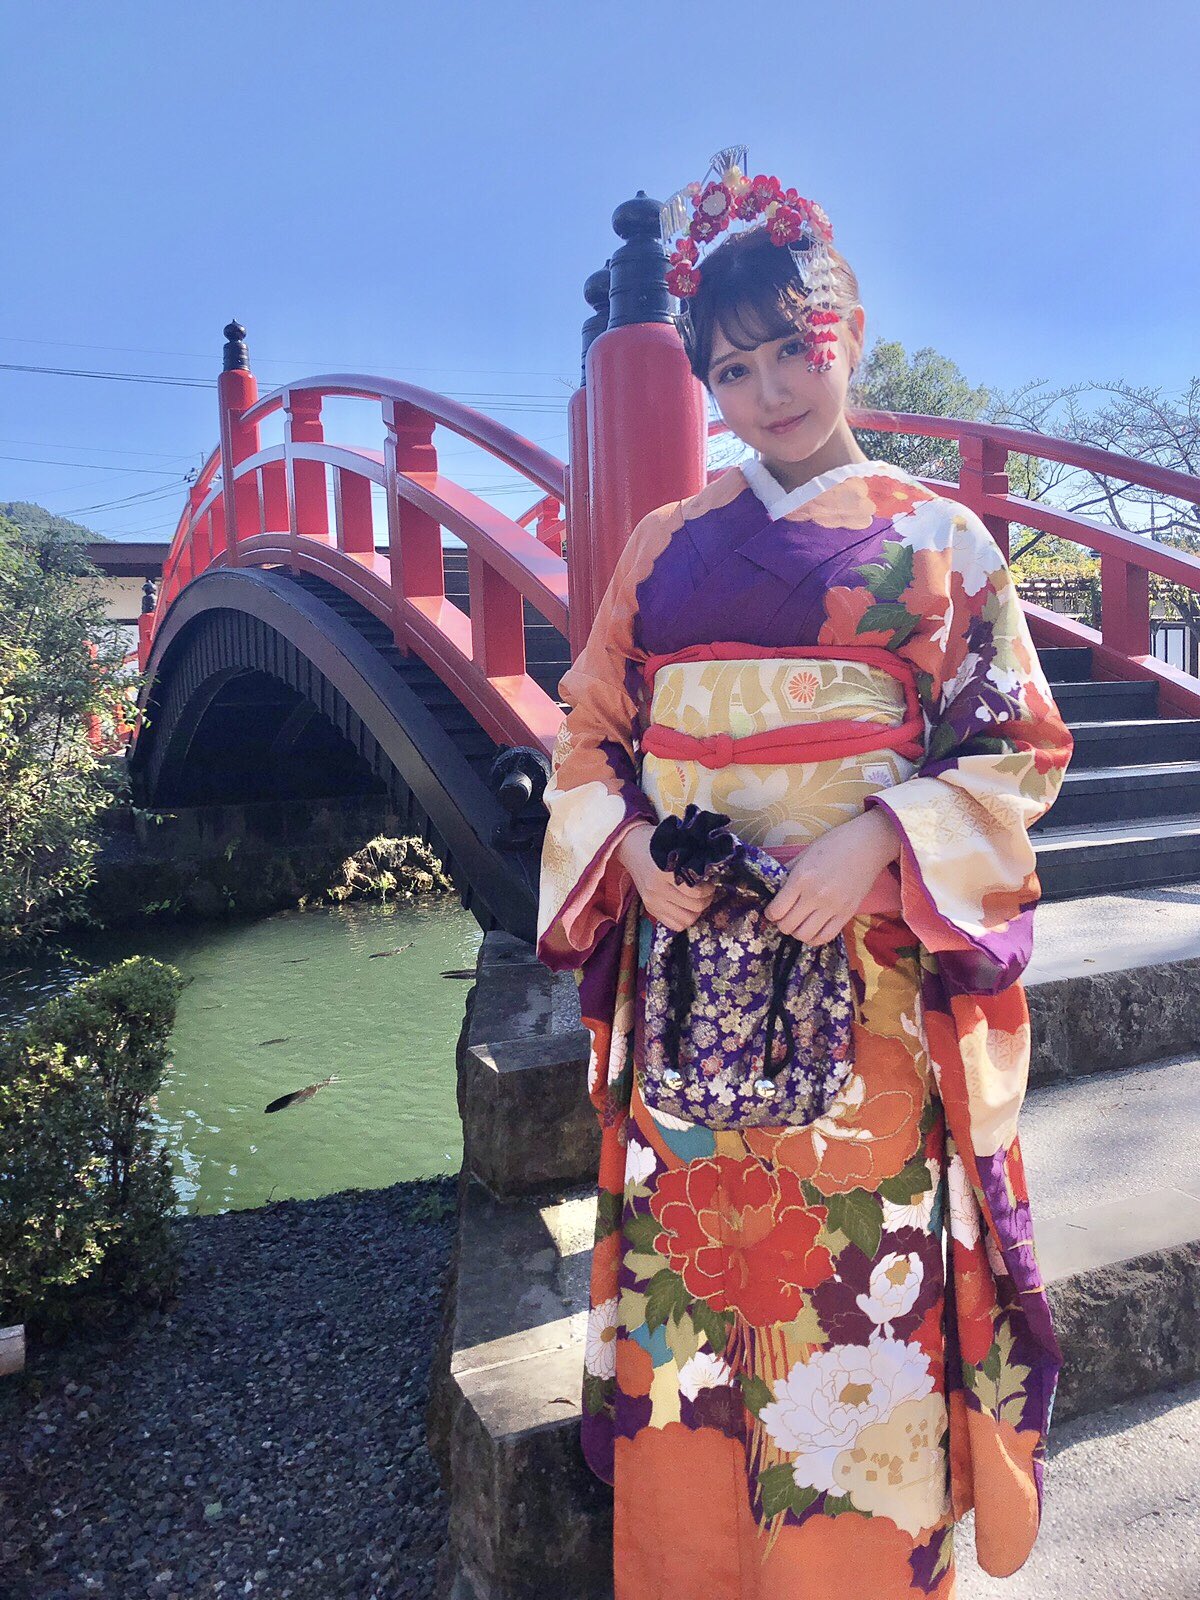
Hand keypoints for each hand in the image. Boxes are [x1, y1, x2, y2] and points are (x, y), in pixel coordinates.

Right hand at [617, 823, 715, 932]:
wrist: (632, 848)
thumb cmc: (657, 844)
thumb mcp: (675, 845)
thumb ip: (693, 857)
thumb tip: (714, 870)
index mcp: (663, 872)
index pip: (696, 892)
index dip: (709, 888)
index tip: (710, 880)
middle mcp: (656, 890)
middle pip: (694, 907)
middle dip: (706, 899)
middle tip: (707, 890)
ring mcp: (651, 902)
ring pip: (686, 920)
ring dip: (697, 911)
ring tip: (697, 899)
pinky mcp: (650, 909)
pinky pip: (674, 925)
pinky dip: (684, 918)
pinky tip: (686, 907)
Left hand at [765, 807, 900, 944]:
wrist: (867, 845)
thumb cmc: (834, 844)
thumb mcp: (804, 854)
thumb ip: (787, 873)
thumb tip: (774, 889)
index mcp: (801, 878)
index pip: (776, 910)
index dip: (770, 914)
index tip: (772, 911)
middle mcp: (815, 896)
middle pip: (788, 925)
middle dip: (781, 924)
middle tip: (784, 918)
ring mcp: (832, 907)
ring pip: (805, 935)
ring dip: (797, 933)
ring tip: (799, 924)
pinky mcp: (847, 913)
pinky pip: (826, 937)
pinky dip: (815, 938)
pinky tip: (813, 930)